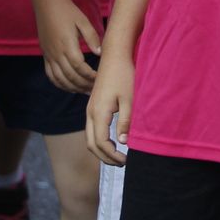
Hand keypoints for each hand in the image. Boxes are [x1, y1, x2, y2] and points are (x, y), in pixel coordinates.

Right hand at [35, 0, 100, 93]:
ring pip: (60, 79)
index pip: (80, 67)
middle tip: (96, 89)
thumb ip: (92, 37)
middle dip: (84, 85)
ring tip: (86, 92)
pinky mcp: (45, 56)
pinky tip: (70, 88)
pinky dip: (60, 84)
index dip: (90, 76)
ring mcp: (49, 56)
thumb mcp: (83, 21)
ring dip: (73, 88)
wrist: (48, 5)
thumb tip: (100, 53)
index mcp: (67, 45)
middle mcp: (56, 53)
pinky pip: (51, 75)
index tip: (101, 79)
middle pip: (70, 76)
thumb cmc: (68, 12)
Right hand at [85, 50, 132, 165]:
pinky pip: (92, 129)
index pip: (101, 143)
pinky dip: (100, 140)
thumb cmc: (125, 75)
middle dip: (105, 157)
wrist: (114, 56)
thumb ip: (125, 121)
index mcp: (98, 113)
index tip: (126, 160)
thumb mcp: (129, 99)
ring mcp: (90, 109)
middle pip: (91, 144)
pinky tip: (113, 141)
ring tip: (118, 156)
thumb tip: (123, 142)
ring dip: (102, 150)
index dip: (112, 155)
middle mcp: (90, 113)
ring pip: (90, 137)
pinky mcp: (93, 106)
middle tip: (122, 163)